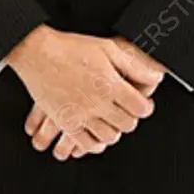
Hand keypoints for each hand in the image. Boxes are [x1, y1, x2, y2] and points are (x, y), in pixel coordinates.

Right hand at [8, 28, 164, 159]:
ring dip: (114, 130)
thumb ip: (133, 64)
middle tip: (126, 110)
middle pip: (127, 124)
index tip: (142, 103)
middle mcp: (97, 103)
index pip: (140, 108)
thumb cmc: (69, 48)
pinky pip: (86, 145)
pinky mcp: (66, 122)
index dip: (145, 106)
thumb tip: (156, 75)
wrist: (37, 53)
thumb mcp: (106, 48)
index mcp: (109, 84)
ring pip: (109, 137)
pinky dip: (95, 145)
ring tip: (111, 120)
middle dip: (130, 118)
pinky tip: (96, 135)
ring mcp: (81, 115)